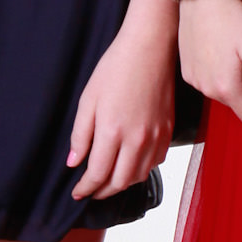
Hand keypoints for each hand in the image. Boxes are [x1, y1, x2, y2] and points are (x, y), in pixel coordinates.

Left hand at [68, 23, 175, 199]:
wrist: (150, 48)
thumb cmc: (117, 67)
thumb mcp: (88, 99)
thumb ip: (80, 135)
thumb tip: (74, 162)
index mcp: (112, 131)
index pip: (97, 174)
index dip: (85, 188)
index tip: (77, 192)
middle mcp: (137, 139)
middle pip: (120, 182)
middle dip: (102, 192)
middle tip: (91, 191)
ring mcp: (155, 136)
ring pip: (139, 176)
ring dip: (122, 183)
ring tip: (109, 180)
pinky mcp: (168, 130)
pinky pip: (155, 162)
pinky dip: (141, 170)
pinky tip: (131, 164)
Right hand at [177, 0, 241, 123]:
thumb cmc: (231, 18)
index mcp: (227, 87)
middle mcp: (207, 89)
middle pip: (233, 104)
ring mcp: (194, 80)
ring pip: (218, 93)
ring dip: (226, 80)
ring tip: (230, 54)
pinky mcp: (186, 71)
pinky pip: (204, 82)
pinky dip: (212, 72)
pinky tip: (216, 52)